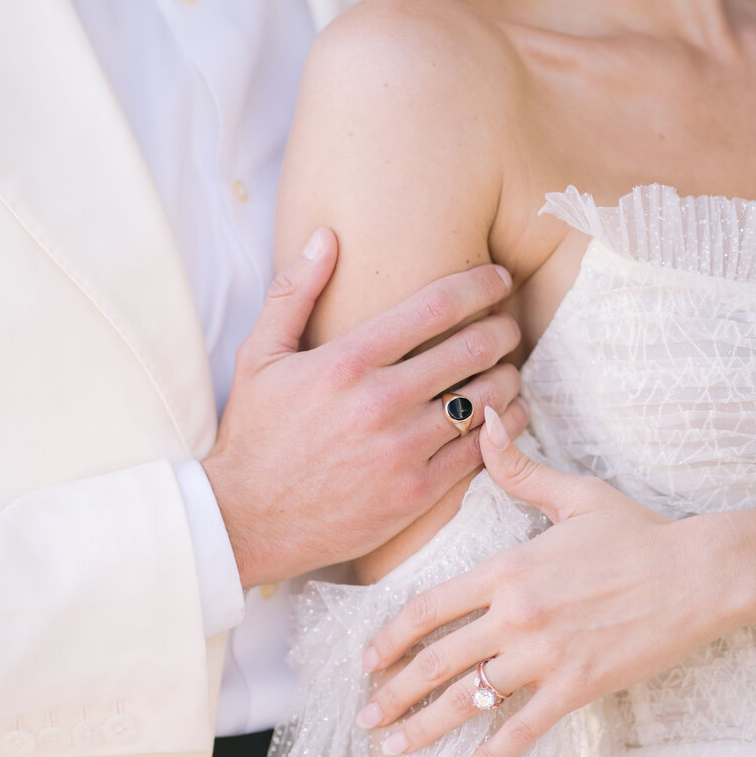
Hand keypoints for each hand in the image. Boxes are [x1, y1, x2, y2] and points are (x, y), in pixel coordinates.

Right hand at [203, 232, 527, 586]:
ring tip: (508, 370)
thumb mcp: (258, 356)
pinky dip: (503, 427)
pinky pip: (480, 452)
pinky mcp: (415, 494)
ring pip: (486, 400)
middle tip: (508, 326)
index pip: (434, 307)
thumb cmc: (253, 435)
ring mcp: (402, 450)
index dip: (479, 286)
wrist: (246, 520)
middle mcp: (380, 402)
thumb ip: (294, 293)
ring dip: (509, 378)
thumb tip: (326, 236)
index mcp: (346, 362)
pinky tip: (506, 415)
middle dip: (503, 329)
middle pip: (472, 348)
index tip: (498, 278)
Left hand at [358, 408, 744, 756]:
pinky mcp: (578, 687)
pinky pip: (523, 730)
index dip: (389, 638)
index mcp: (506, 569)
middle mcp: (515, 614)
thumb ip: (518, 469)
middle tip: (366, 718)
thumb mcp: (574, 495)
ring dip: (425, 729)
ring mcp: (546, 655)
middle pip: (435, 661)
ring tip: (394, 749)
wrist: (698, 574)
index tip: (366, 661)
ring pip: (469, 700)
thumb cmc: (636, 534)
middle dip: (393, 694)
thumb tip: (485, 420)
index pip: (428, 608)